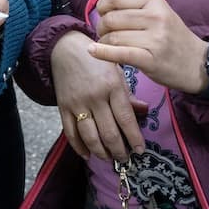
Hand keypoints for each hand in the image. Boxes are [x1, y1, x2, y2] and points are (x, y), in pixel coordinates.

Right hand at [51, 29, 147, 161]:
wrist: (66, 49)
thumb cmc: (96, 62)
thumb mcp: (117, 73)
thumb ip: (128, 95)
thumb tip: (144, 111)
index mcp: (112, 86)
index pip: (126, 119)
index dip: (134, 138)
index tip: (140, 150)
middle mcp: (95, 97)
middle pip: (109, 132)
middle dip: (119, 150)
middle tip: (124, 159)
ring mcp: (78, 103)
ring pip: (90, 137)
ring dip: (101, 152)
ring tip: (108, 158)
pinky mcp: (63, 107)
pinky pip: (71, 133)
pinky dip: (79, 147)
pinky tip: (88, 154)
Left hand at [90, 0, 207, 94]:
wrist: (198, 64)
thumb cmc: (173, 39)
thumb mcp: (159, 14)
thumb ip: (135, 8)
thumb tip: (103, 8)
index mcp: (154, 2)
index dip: (102, 6)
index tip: (102, 15)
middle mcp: (155, 17)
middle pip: (111, 19)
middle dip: (101, 28)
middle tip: (105, 35)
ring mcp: (154, 39)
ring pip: (112, 37)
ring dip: (103, 43)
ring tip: (108, 47)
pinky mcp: (150, 59)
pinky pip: (119, 53)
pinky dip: (102, 53)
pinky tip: (93, 52)